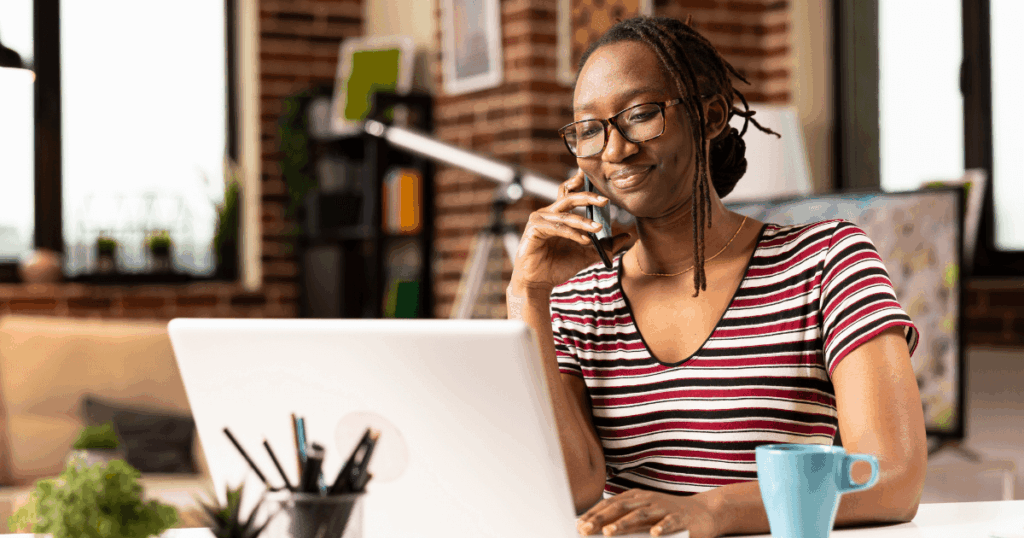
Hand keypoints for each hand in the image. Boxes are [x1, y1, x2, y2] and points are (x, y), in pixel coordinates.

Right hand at [509, 169, 632, 293]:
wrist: (539, 283)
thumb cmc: (558, 267)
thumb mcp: (587, 254)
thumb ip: (606, 244)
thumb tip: (627, 236)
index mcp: (559, 214)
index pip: (570, 192)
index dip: (579, 181)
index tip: (593, 174)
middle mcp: (548, 213)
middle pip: (570, 197)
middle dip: (588, 197)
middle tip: (605, 200)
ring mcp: (539, 219)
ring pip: (566, 215)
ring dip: (584, 222)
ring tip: (598, 229)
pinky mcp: (534, 229)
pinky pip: (558, 228)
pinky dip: (572, 233)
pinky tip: (584, 240)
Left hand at [576, 489, 717, 537]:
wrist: (704, 512)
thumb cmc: (668, 515)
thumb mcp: (645, 515)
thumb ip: (626, 521)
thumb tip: (601, 530)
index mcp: (636, 498)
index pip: (610, 505)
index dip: (594, 514)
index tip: (579, 525)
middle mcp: (647, 500)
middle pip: (620, 509)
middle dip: (601, 519)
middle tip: (585, 529)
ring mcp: (664, 508)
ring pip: (641, 515)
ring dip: (624, 523)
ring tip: (609, 532)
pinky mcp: (681, 518)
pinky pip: (670, 522)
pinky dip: (661, 528)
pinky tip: (653, 534)